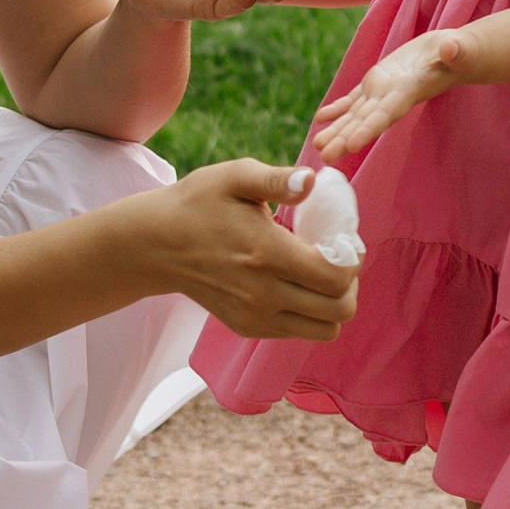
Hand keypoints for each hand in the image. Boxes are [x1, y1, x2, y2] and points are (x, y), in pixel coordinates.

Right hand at [115, 160, 356, 340]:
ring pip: (324, 330)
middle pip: (338, 311)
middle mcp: (264, 294)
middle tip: (339, 258)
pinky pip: (299, 332)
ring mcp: (255, 317)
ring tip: (321, 274)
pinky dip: (310, 314)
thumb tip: (312, 181)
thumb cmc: (199, 203)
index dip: (353, 261)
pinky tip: (296, 283)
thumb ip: (277, 179)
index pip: (334, 278)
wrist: (156, 244)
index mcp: (266, 253)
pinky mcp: (247, 327)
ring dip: (333, 304)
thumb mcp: (234, 177)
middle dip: (350, 284)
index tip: (347, 241)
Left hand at [312, 29, 463, 161]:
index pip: (387, 114)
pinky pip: (355, 98)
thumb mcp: (459, 50)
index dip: (369, 129)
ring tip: (316, 144)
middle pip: (366, 121)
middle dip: (345, 138)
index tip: (350, 146)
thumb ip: (455, 52)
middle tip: (323, 156)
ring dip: (336, 128)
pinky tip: (321, 117)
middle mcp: (393, 98)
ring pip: (356, 113)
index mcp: (410, 92)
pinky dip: (338, 107)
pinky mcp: (378, 81)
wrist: (454, 51)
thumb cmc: (461, 52)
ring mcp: (384, 91)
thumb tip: (451, 49)